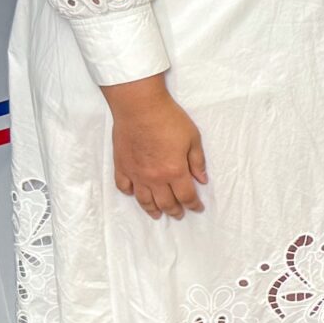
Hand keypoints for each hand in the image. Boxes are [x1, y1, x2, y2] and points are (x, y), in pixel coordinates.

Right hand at [103, 79, 207, 219]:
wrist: (140, 107)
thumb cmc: (169, 120)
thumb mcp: (193, 138)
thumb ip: (197, 162)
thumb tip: (202, 180)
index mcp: (175, 171)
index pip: (186, 196)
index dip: (193, 205)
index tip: (198, 208)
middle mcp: (154, 178)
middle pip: (165, 202)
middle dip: (175, 210)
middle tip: (179, 214)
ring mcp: (136, 174)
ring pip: (144, 200)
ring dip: (152, 209)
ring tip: (158, 215)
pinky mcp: (121, 166)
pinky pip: (124, 186)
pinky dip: (130, 193)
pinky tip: (135, 195)